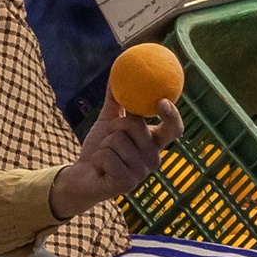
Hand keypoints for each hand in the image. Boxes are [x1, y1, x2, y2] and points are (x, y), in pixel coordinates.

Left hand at [51, 89, 179, 219]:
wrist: (82, 176)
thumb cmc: (99, 148)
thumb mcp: (107, 121)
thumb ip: (116, 100)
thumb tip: (117, 71)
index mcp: (155, 143)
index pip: (173, 128)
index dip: (172, 115)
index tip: (162, 101)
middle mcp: (154, 158)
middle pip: (135, 126)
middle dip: (115, 128)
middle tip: (109, 141)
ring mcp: (142, 173)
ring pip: (117, 140)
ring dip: (103, 145)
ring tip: (104, 156)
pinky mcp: (127, 184)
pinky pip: (107, 155)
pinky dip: (97, 158)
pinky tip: (100, 168)